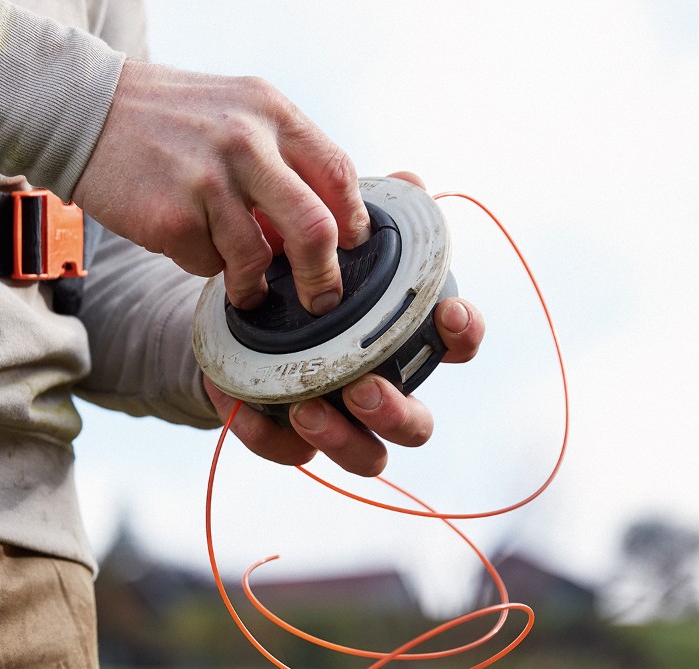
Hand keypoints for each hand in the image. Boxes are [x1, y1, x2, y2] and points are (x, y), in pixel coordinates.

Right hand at [72, 61, 369, 314]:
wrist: (84, 109)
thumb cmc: (167, 118)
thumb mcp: (237, 110)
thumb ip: (281, 156)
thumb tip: (322, 225)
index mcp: (272, 112)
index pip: (339, 174)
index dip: (353, 222)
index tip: (350, 248)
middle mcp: (246, 142)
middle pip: (315, 228)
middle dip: (323, 277)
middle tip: (321, 298)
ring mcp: (208, 180)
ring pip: (258, 259)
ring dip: (254, 285)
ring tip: (245, 286)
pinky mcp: (172, 217)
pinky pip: (208, 265)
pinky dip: (204, 265)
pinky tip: (186, 240)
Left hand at [203, 171, 485, 476]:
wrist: (237, 313)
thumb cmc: (307, 275)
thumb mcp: (333, 238)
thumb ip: (372, 212)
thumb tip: (411, 181)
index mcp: (405, 342)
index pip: (456, 346)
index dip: (462, 334)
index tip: (447, 311)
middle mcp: (384, 390)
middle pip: (416, 426)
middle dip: (395, 412)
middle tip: (364, 386)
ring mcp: (341, 421)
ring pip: (365, 456)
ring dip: (342, 438)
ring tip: (308, 408)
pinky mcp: (288, 436)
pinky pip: (288, 453)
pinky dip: (269, 435)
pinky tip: (245, 408)